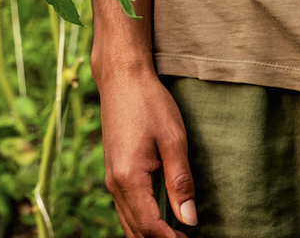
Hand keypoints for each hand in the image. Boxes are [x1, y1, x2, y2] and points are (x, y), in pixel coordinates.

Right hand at [97, 64, 197, 236]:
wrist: (122, 78)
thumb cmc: (150, 103)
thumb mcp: (173, 139)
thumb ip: (181, 182)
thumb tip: (189, 220)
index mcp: (128, 179)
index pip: (149, 226)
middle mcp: (114, 185)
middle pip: (135, 230)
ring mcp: (111, 179)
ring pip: (128, 222)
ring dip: (149, 234)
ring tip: (176, 235)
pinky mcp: (113, 172)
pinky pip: (125, 208)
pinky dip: (140, 221)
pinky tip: (159, 219)